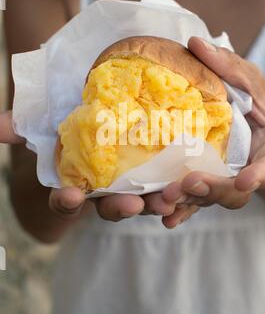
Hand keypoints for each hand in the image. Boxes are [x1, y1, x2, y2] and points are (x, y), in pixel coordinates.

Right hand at [1, 111, 165, 224]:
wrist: (116, 106)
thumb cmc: (81, 117)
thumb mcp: (56, 118)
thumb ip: (27, 124)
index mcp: (80, 183)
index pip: (66, 200)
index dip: (65, 201)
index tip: (69, 196)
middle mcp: (108, 191)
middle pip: (112, 207)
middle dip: (120, 208)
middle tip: (132, 204)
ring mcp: (137, 187)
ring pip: (145, 202)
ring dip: (155, 204)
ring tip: (167, 200)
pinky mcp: (162, 177)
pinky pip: (171, 191)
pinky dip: (179, 196)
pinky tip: (188, 190)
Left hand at [144, 37, 264, 228]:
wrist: (243, 118)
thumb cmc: (250, 97)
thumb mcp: (245, 76)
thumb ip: (225, 65)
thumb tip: (195, 43)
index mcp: (264, 147)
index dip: (258, 175)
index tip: (244, 179)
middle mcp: (246, 171)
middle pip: (234, 191)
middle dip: (212, 189)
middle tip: (188, 182)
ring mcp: (224, 180)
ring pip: (210, 199)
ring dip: (189, 202)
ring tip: (165, 201)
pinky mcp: (205, 184)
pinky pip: (194, 202)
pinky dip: (181, 210)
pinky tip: (165, 216)